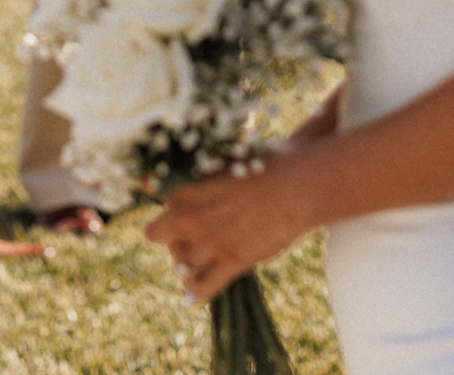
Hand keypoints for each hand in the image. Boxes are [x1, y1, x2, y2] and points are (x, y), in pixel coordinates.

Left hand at [145, 158, 315, 303]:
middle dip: (166, 235)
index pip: (156, 200)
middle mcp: (190, 216)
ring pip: (179, 264)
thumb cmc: (265, 164)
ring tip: (190, 266)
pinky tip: (190, 296)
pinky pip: (202, 286)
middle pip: (156, 234)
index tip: (175, 208)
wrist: (298, 185)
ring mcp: (210, 241)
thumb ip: (196, 166)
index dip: (166, 203)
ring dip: (183, 265)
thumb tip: (165, 175)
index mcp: (185, 186)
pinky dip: (194, 293)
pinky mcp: (232, 261)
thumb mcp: (225, 157)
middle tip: (183, 237)